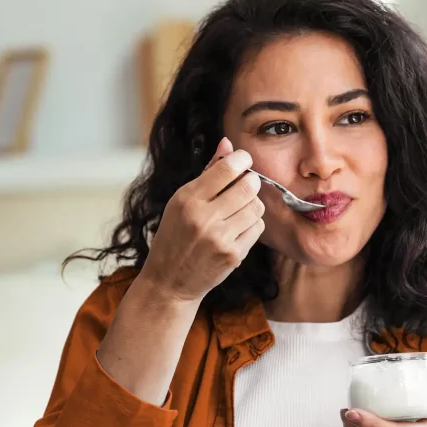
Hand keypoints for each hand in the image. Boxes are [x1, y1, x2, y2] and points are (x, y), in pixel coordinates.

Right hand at [140, 137, 265, 302]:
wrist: (169, 281)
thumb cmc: (175, 237)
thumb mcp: (182, 202)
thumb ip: (208, 173)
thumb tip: (228, 145)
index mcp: (187, 199)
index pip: (226, 168)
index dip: (242, 160)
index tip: (244, 161)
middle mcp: (203, 217)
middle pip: (248, 186)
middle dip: (251, 182)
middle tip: (246, 185)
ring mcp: (220, 238)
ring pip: (256, 207)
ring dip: (252, 205)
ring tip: (239, 210)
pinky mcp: (233, 255)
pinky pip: (257, 229)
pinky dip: (251, 225)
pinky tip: (237, 229)